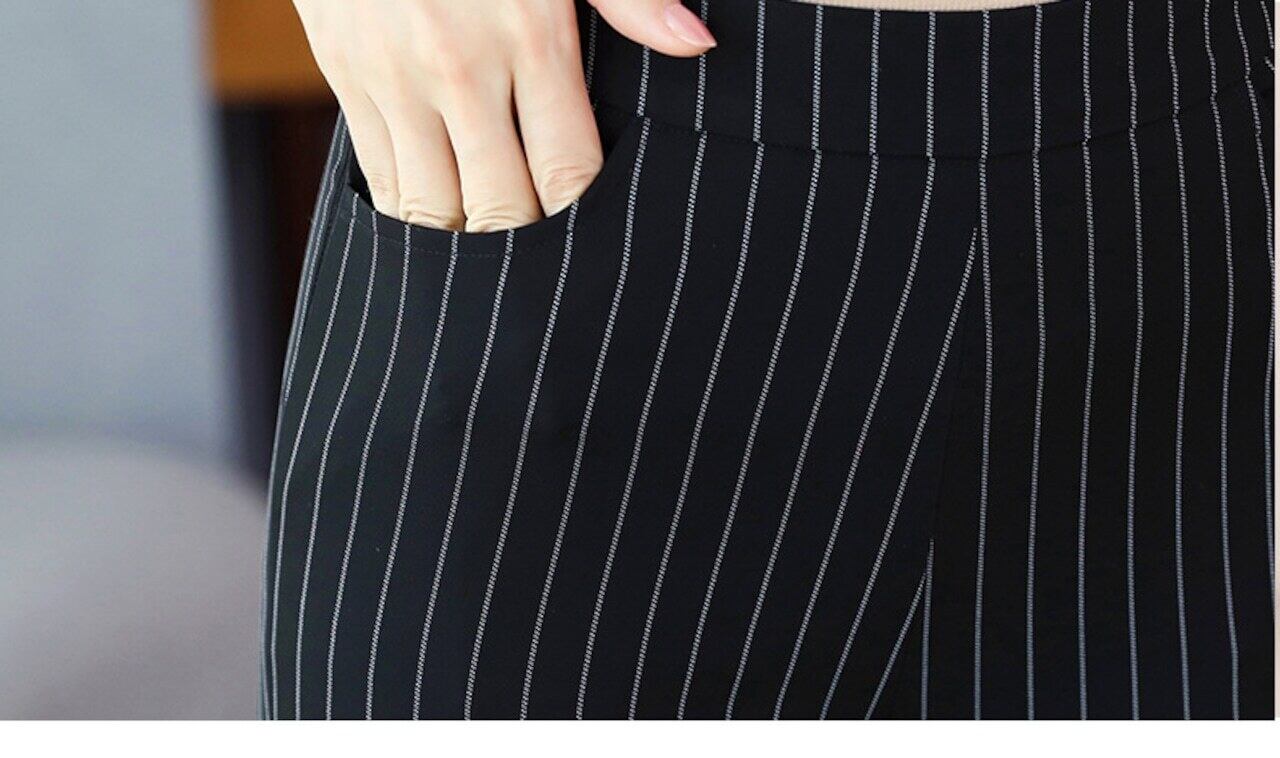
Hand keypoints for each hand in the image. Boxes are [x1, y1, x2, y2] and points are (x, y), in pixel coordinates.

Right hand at [293, 0, 715, 231]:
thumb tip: (696, 45)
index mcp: (529, 34)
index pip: (567, 173)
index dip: (583, 218)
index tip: (594, 232)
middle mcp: (458, 68)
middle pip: (500, 209)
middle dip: (529, 246)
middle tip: (549, 260)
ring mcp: (393, 78)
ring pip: (432, 211)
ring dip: (466, 240)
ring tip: (494, 250)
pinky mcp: (344, 79)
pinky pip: (379, 183)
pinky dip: (413, 212)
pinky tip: (442, 213)